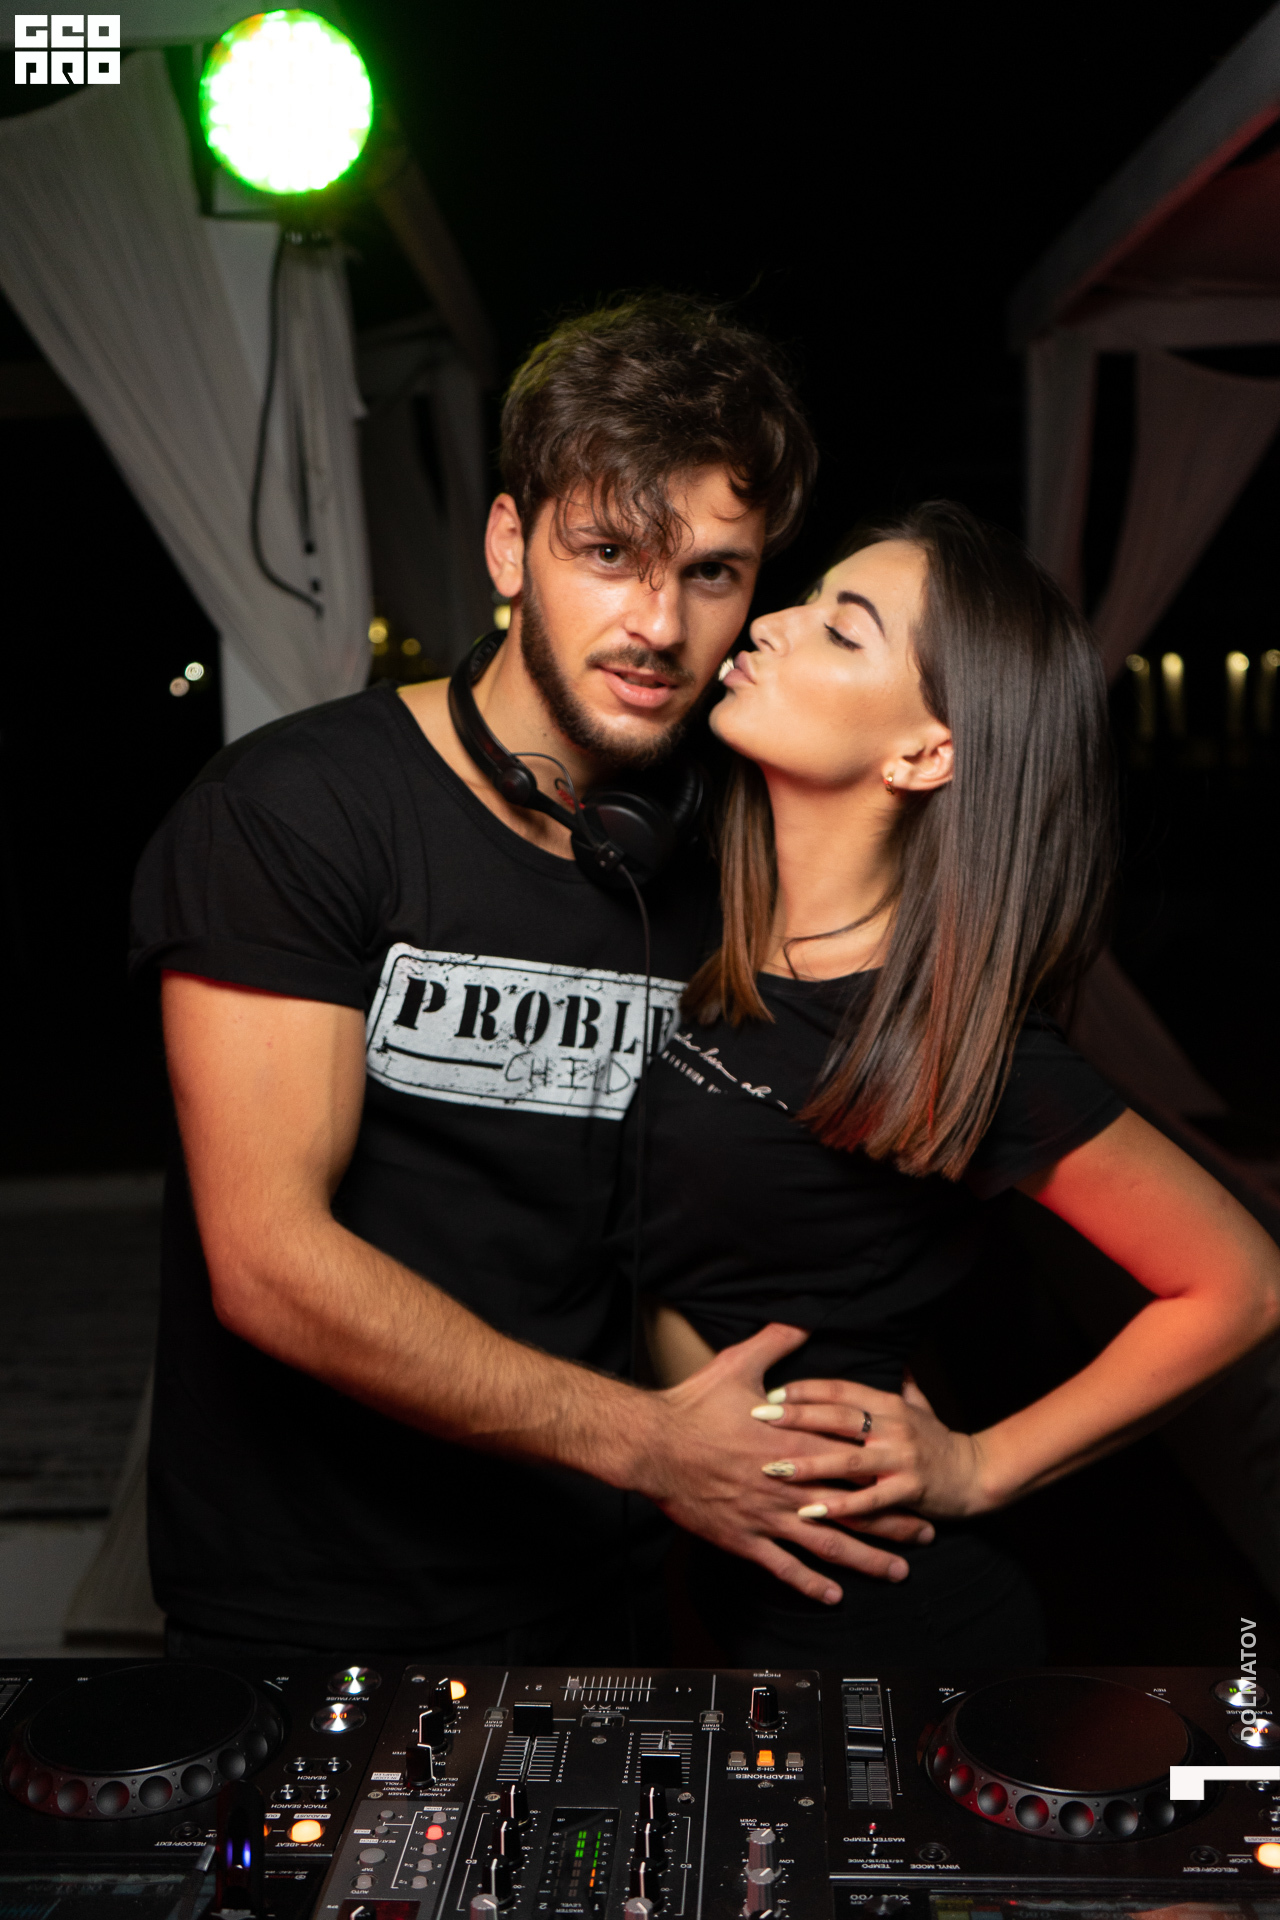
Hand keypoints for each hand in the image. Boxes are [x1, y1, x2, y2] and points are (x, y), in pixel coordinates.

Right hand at [636, 1324, 935, 1605]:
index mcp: (795, 1441)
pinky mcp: (744, 1538)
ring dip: (867, 1560)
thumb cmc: (693, 1404)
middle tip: (927, 1532)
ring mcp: (768, 1515)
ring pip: (829, 1544)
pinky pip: (785, 1568)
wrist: (652, 1444)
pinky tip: (834, 1596)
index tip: (919, 1477)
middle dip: (895, 1522)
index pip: (856, 1459)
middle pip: (856, 1508)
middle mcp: (790, 1483)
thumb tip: (803, 1320)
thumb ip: (777, 1342)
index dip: (891, 1470)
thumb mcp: (738, 1364)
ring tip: (898, 1572)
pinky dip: (811, 1584)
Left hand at [749, 1371, 987, 1522]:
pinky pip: (868, 1501)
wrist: (978, 1474)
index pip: (840, 1391)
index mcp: (889, 1404)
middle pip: (838, 1418)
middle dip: (795, 1417)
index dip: (805, 1390)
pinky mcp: (909, 1491)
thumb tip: (885, 1354)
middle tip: (758, 1417)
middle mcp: (893, 1427)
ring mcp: (901, 1459)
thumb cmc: (939, 1440)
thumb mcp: (918, 1403)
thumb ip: (897, 1382)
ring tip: (774, 1468)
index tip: (770, 1393)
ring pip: (848, 1460)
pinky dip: (839, 1507)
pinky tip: (810, 1511)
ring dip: (809, 1464)